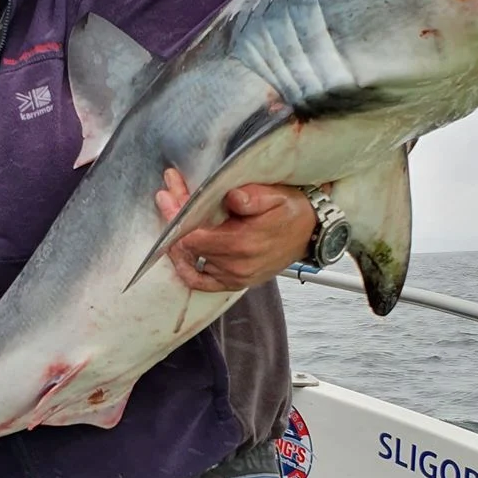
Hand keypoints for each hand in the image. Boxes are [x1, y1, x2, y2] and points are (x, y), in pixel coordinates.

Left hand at [155, 168, 316, 292]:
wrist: (310, 233)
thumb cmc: (291, 210)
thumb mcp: (276, 195)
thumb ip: (253, 196)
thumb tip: (232, 197)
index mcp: (243, 243)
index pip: (193, 236)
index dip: (176, 215)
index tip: (167, 195)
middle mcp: (236, 265)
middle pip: (189, 246)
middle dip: (175, 219)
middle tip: (167, 194)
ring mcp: (235, 277)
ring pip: (191, 261)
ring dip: (178, 237)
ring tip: (174, 211)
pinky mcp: (236, 282)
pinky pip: (202, 283)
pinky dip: (186, 268)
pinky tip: (177, 253)